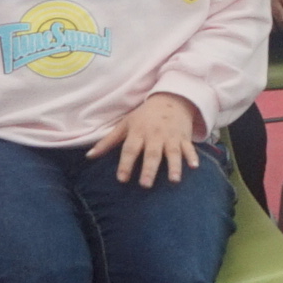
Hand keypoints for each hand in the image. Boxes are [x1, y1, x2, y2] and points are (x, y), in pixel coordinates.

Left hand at [91, 92, 206, 187]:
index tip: (122, 179)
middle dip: (149, 169)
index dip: (125, 164)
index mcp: (138, 132)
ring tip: (174, 180)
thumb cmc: (144, 116)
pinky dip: (193, 157)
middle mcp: (155, 135)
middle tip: (145, 185)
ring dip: (174, 166)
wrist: (171, 98)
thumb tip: (88, 156)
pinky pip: (189, 148)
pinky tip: (194, 167)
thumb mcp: (125, 124)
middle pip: (152, 153)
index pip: (130, 149)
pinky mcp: (184, 137)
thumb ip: (108, 142)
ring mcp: (171, 136)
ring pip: (173, 152)